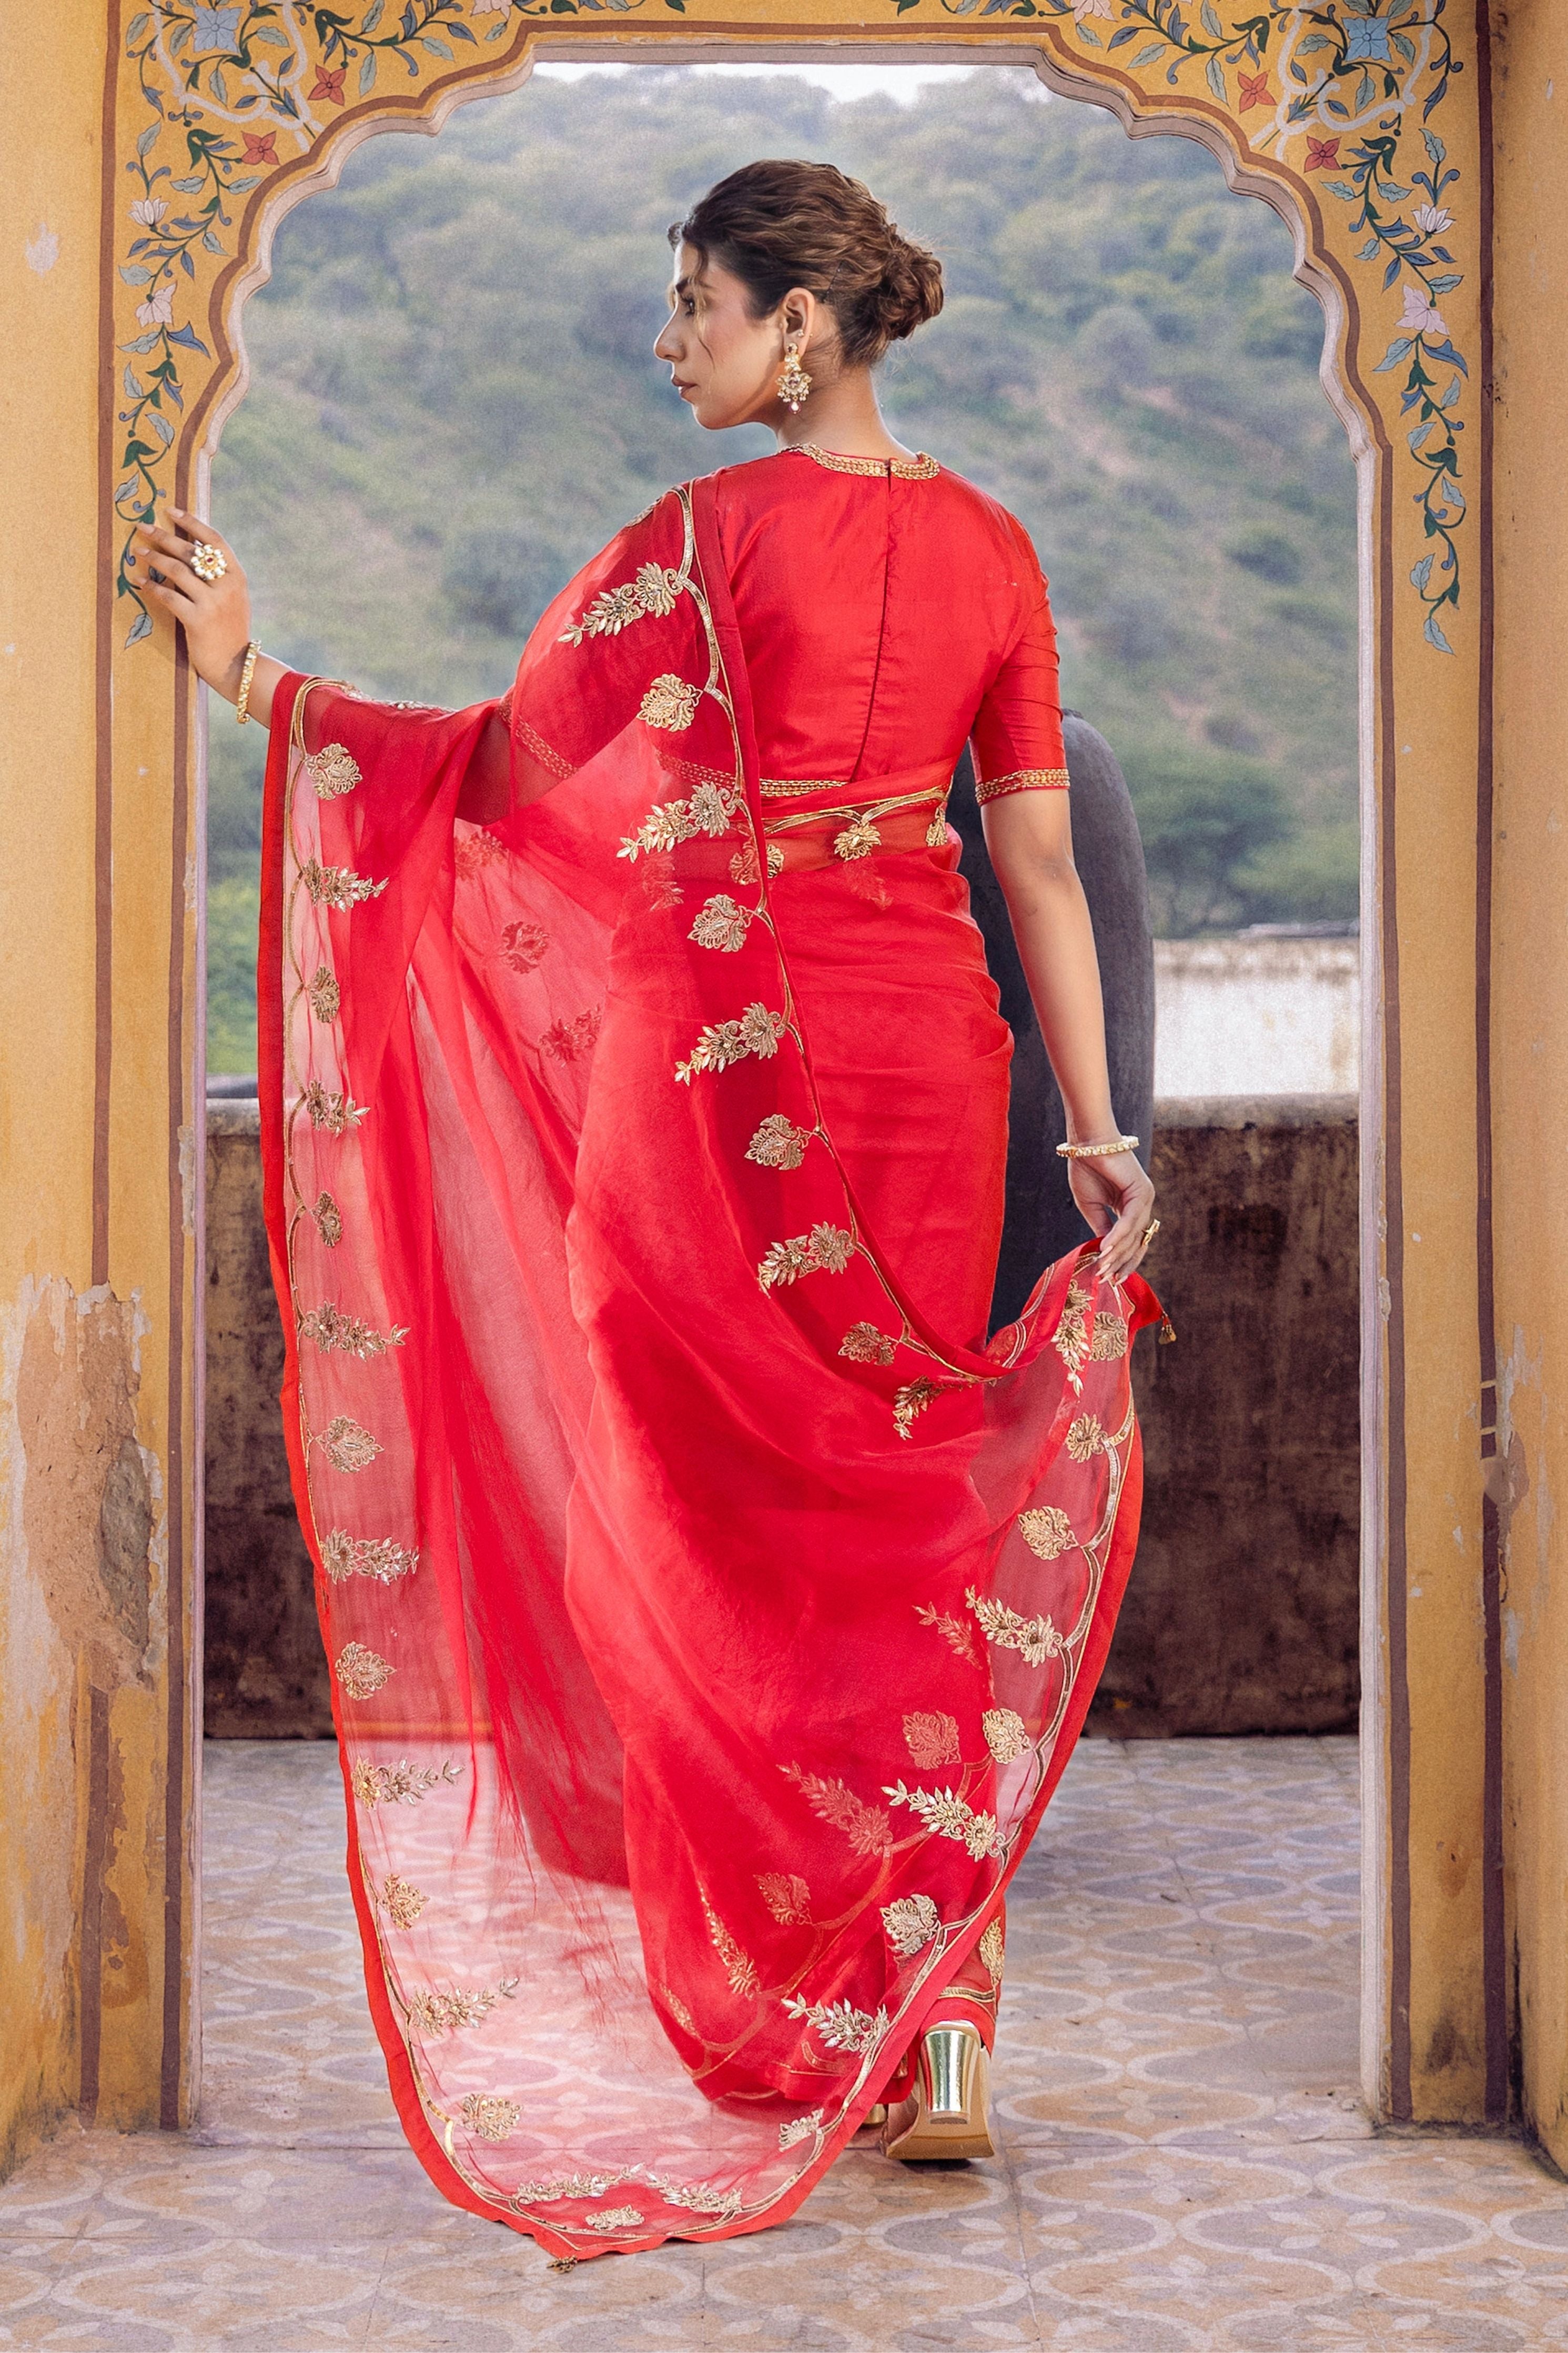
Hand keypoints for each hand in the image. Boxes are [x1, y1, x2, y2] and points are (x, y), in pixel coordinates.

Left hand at [127, 511, 251, 701]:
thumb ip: (217, 576)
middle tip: (143, 526)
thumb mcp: (232, 598)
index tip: (171, 510)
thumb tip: (191, 550)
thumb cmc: (230, 630)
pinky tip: (139, 580)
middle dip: (164, 536)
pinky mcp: (197, 620)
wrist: (236, 665)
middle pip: (191, 552)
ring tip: (138, 550)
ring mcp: (212, 603)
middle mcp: (226, 586)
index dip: (192, 523)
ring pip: (177, 571)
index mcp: (236, 576)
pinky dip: (151, 587)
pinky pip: (169, 597)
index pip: (214, 540)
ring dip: (154, 557)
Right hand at [1066, 1147, 1156, 1289]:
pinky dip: (1118, 1237)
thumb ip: (1101, 1227)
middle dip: (1121, 1263)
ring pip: (1133, 1234)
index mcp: (1131, 1207)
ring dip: (1117, 1254)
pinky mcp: (1141, 1191)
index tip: (1110, 1278)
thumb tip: (1105, 1252)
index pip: (1132, 1241)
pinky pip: (1130, 1221)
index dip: (1121, 1261)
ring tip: (1102, 1269)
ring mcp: (1145, 1197)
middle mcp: (1142, 1204)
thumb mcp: (1091, 1206)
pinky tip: (1105, 1250)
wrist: (1086, 1143)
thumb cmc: (1086, 1167)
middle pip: (1136, 1242)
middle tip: (1107, 1280)